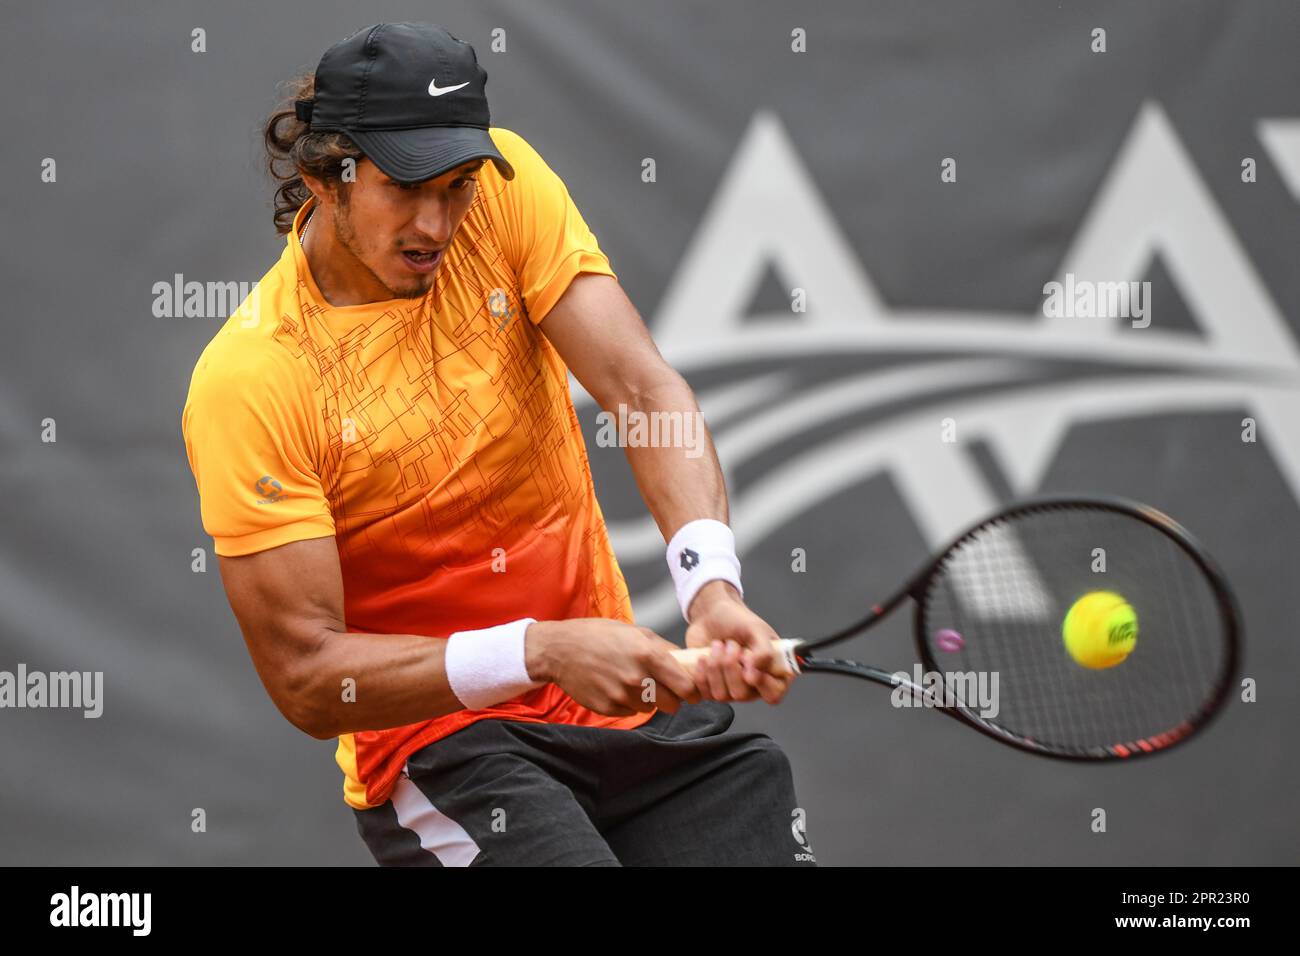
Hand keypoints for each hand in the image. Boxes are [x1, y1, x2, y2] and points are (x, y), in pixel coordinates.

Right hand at [525, 618, 701, 716]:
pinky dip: (628, 702)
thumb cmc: (597, 635)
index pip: (686, 686)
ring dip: (648, 699)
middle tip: (664, 687)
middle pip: (673, 704)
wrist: (560, 650)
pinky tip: (616, 686)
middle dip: (672, 697)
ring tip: (632, 681)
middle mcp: (636, 678)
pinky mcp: (608, 707)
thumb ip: (662, 647)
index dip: (691, 689)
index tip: (690, 689)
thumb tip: (686, 660)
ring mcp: (621, 695)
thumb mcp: (634, 631)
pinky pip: (630, 711)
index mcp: (647, 654)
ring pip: (651, 708)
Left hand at [685, 581, 793, 705]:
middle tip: (730, 644)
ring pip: (721, 695)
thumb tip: (754, 675)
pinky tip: (702, 657)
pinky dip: (700, 674)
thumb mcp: (757, 630)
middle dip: (730, 666)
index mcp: (771, 674)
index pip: (773, 694)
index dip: (761, 682)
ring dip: (715, 666)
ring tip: (717, 645)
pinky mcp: (709, 688)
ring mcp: (730, 690)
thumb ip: (763, 652)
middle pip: (741, 695)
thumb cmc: (739, 621)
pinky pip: (702, 694)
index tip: (747, 660)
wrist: (712, 615)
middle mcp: (752, 687)